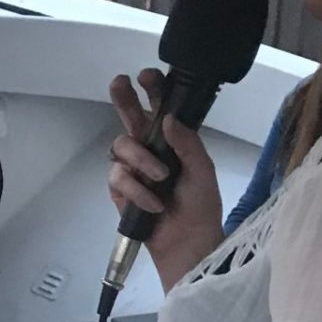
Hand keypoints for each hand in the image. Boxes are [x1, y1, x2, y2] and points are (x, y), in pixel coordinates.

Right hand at [106, 69, 223, 287]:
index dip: (152, 91)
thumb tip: (167, 118)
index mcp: (172, 141)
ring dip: (141, 160)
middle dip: (123, 98)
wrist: (188, 244)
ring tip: (160, 179)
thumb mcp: (203, 171)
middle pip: (129, 116)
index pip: (160, 109)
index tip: (147, 77)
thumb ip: (187, 143)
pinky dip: (137, 189)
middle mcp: (149, 149)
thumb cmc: (200, 207)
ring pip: (121, 145)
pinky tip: (153, 202)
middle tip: (120, 83)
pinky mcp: (120, 189)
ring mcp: (132, 168)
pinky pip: (118, 176)